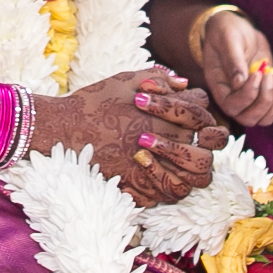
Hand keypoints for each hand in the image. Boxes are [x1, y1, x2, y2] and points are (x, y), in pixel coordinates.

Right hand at [40, 68, 227, 206]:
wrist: (65, 130)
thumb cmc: (93, 102)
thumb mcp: (125, 80)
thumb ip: (158, 78)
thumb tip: (182, 83)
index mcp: (166, 112)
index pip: (201, 111)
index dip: (199, 112)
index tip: (191, 116)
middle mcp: (166, 139)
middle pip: (207, 145)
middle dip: (206, 141)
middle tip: (196, 141)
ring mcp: (156, 165)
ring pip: (196, 175)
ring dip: (195, 167)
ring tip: (185, 162)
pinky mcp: (142, 185)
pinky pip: (172, 193)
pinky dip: (175, 186)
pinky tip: (167, 177)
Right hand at [196, 9, 272, 129]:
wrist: (236, 28)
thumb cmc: (226, 31)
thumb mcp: (227, 39)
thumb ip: (233, 60)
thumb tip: (239, 82)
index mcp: (219, 87)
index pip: (231, 106)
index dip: (247, 95)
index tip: (257, 74)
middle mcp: (233, 97)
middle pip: (248, 118)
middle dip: (264, 100)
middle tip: (269, 76)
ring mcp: (250, 96)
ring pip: (264, 117)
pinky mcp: (264, 91)